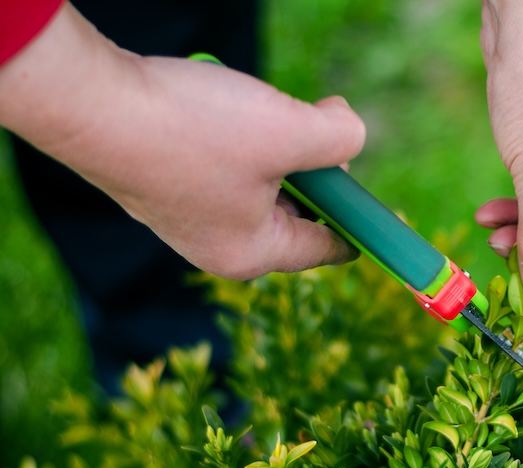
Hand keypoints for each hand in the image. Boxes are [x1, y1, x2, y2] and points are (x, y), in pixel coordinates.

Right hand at [0, 3, 364, 279]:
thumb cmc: (192, 130)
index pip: (328, 247)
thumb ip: (341, 139)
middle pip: (296, 210)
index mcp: (253, 254)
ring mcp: (187, 216)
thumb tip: (349, 130)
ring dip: (275, 143)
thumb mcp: (290, 133)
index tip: (378, 201)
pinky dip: (238, 137)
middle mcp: (218, 246)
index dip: (360, 220)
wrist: (91, 104)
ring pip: (261, 180)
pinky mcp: (164, 182)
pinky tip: (223, 108)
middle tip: (314, 122)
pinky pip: (224, 165)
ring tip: (259, 110)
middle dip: (314, 166)